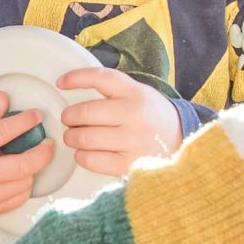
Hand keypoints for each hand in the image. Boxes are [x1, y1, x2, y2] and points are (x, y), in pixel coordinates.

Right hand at [0, 93, 54, 220]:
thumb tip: (4, 97)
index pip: (5, 132)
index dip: (26, 121)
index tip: (37, 115)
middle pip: (24, 164)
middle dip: (43, 152)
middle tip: (48, 143)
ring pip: (25, 183)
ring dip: (32, 170)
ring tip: (26, 160)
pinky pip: (18, 199)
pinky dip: (23, 187)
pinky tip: (18, 177)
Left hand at [56, 67, 181, 176]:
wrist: (182, 144)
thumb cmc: (151, 117)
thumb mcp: (138, 94)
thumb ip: (111, 90)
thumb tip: (69, 85)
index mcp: (136, 93)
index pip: (101, 78)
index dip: (76, 78)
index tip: (61, 82)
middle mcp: (135, 115)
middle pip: (83, 113)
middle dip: (69, 118)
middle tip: (70, 121)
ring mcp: (133, 141)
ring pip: (83, 138)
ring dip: (72, 137)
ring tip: (76, 137)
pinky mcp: (128, 165)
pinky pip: (89, 159)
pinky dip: (81, 155)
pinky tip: (87, 152)